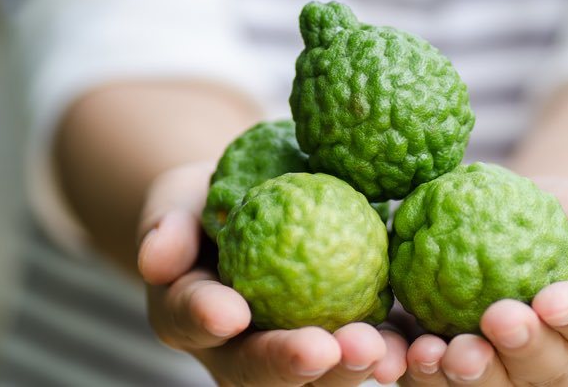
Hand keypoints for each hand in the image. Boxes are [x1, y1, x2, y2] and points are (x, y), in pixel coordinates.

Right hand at [136, 162, 407, 385]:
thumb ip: (169, 226)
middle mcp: (236, 348)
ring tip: (378, 352)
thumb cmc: (211, 202)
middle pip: (258, 369)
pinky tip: (410, 343)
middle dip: (292, 364)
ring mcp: (286, 350)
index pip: (190, 319)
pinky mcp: (335, 337)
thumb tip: (157, 258)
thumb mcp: (180, 199)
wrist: (256, 207)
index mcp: (189, 313)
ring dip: (346, 368)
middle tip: (325, 349)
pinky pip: (358, 349)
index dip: (208, 319)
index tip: (232, 313)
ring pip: (314, 375)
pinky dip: (384, 349)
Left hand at [400, 178, 567, 385]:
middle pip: (543, 371)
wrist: (527, 221)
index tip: (550, 300)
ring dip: (461, 374)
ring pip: (489, 385)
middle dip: (518, 350)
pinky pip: (437, 374)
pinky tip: (398, 353)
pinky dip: (414, 367)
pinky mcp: (459, 361)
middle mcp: (562, 365)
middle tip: (495, 321)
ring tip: (437, 350)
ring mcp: (509, 371)